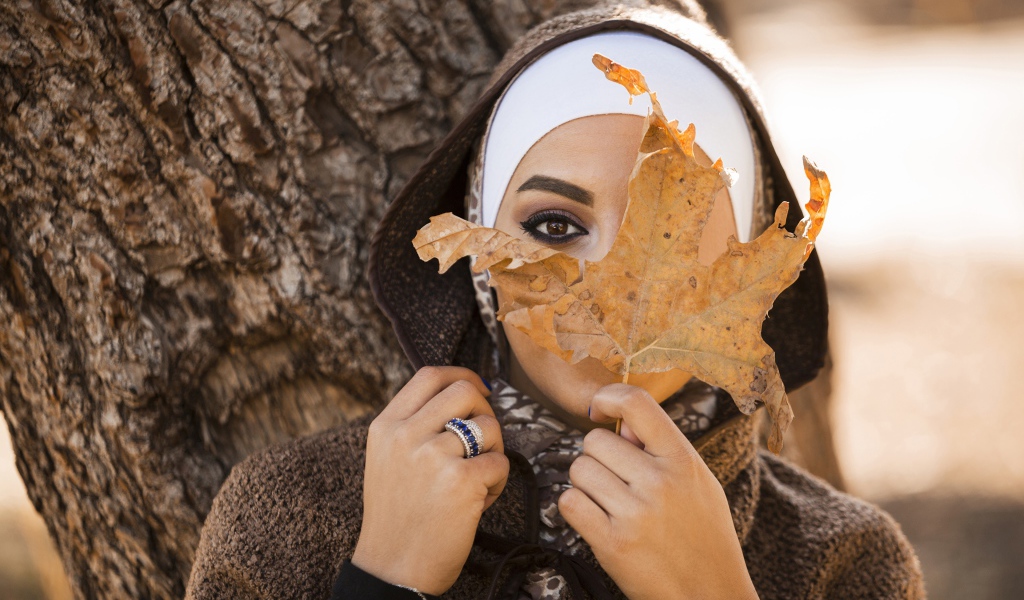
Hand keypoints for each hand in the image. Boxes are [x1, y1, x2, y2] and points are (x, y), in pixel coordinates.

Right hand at [352, 367, 507, 595]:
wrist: (393, 568)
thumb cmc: (398, 516)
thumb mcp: (388, 459)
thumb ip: (414, 425)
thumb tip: (464, 392)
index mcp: (385, 426)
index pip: (430, 375)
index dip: (462, 374)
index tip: (479, 388)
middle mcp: (405, 435)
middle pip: (465, 391)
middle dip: (485, 410)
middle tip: (484, 439)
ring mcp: (433, 456)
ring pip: (489, 426)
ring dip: (494, 450)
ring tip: (478, 478)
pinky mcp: (461, 481)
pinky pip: (500, 462)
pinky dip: (498, 482)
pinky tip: (478, 502)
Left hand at [558, 384, 757, 599]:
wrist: (711, 595)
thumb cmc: (704, 537)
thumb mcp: (698, 484)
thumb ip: (662, 448)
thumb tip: (623, 422)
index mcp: (683, 460)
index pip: (637, 403)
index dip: (608, 398)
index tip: (599, 410)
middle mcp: (660, 482)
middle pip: (595, 441)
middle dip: (598, 459)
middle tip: (616, 481)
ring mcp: (636, 513)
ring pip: (578, 470)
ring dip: (586, 485)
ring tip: (611, 503)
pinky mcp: (613, 543)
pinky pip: (569, 502)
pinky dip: (576, 509)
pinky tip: (597, 519)